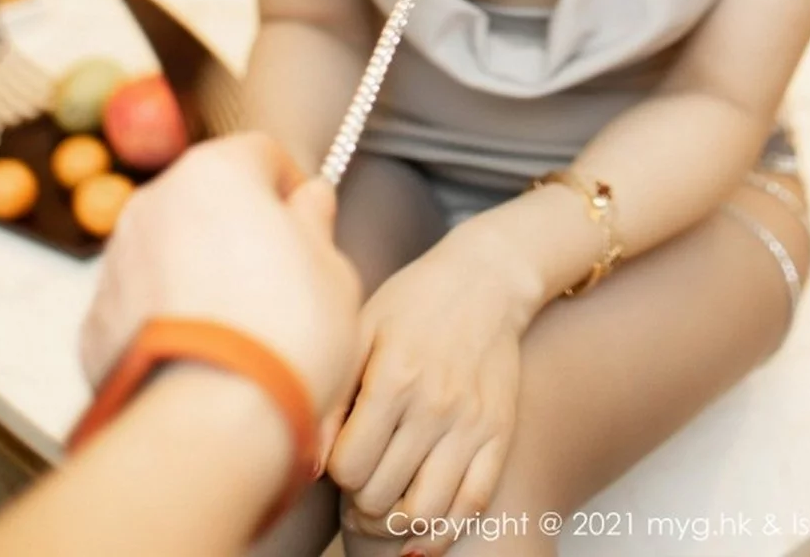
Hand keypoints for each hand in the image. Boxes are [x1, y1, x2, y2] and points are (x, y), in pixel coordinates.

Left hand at [79, 133, 362, 430]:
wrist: (212, 423)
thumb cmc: (288, 334)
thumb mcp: (332, 269)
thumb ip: (314, 222)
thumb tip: (308, 200)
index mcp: (216, 170)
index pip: (260, 152)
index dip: (289, 189)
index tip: (306, 230)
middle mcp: (154, 201)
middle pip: (206, 198)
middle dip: (236, 228)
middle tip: (275, 281)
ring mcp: (116, 261)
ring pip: (168, 250)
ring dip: (196, 272)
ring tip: (236, 330)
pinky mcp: (94, 322)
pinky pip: (141, 306)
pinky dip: (166, 321)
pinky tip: (199, 360)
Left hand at [326, 241, 523, 552]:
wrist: (486, 279)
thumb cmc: (413, 301)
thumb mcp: (363, 329)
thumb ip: (334, 396)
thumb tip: (309, 466)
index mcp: (394, 376)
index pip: (349, 466)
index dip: (335, 471)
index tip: (339, 454)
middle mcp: (435, 404)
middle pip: (381, 495)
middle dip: (359, 501)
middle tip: (357, 485)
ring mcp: (472, 423)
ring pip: (425, 512)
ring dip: (395, 525)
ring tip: (383, 510)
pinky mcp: (500, 433)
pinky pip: (472, 503)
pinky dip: (443, 531)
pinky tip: (421, 530)